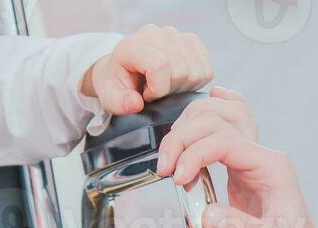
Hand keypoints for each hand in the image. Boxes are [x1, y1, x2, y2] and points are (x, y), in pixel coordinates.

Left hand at [83, 25, 212, 115]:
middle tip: (155, 91)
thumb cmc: (118, 84)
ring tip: (165, 86)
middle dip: (169, 90)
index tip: (147, 96)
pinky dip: (196, 82)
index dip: (158, 89)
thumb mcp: (110, 98)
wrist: (124, 70)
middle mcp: (156, 34)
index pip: (159, 64)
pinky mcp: (191, 42)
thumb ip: (120, 103)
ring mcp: (176, 35)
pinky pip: (206, 69)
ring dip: (183, 87)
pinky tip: (178, 82)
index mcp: (132, 45)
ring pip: (196, 72)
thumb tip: (136, 103)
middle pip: (181, 71)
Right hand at [156, 90, 317, 227]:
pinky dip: (207, 124)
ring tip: (169, 157)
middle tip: (164, 168)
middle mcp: (261, 159)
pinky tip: (199, 112)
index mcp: (272, 168)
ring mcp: (251, 165)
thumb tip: (207, 214)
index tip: (176, 179)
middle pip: (217, 123)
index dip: (195, 154)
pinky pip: (222, 137)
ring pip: (218, 122)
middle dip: (184, 138)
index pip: (225, 141)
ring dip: (188, 130)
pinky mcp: (240, 177)